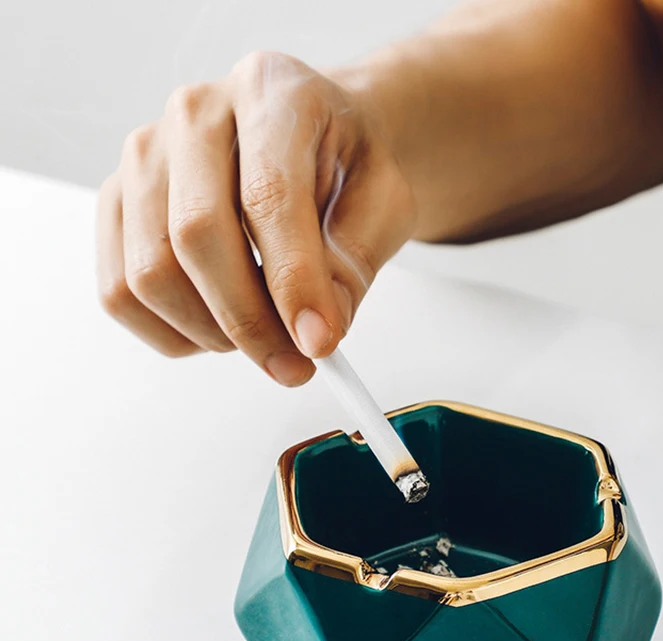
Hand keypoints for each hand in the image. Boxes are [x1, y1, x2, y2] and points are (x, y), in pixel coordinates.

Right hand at [96, 52, 414, 385]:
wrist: (315, 141)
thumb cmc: (346, 166)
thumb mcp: (383, 202)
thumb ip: (353, 262)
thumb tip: (315, 332)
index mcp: (271, 93)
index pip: (268, 196)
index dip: (293, 281)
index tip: (319, 343)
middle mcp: (195, 114)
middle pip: (195, 235)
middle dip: (250, 323)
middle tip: (294, 364)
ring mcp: (144, 157)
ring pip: (150, 273)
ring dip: (212, 332)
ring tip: (263, 338)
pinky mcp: (118, 203)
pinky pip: (120, 292)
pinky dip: (174, 333)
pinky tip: (220, 328)